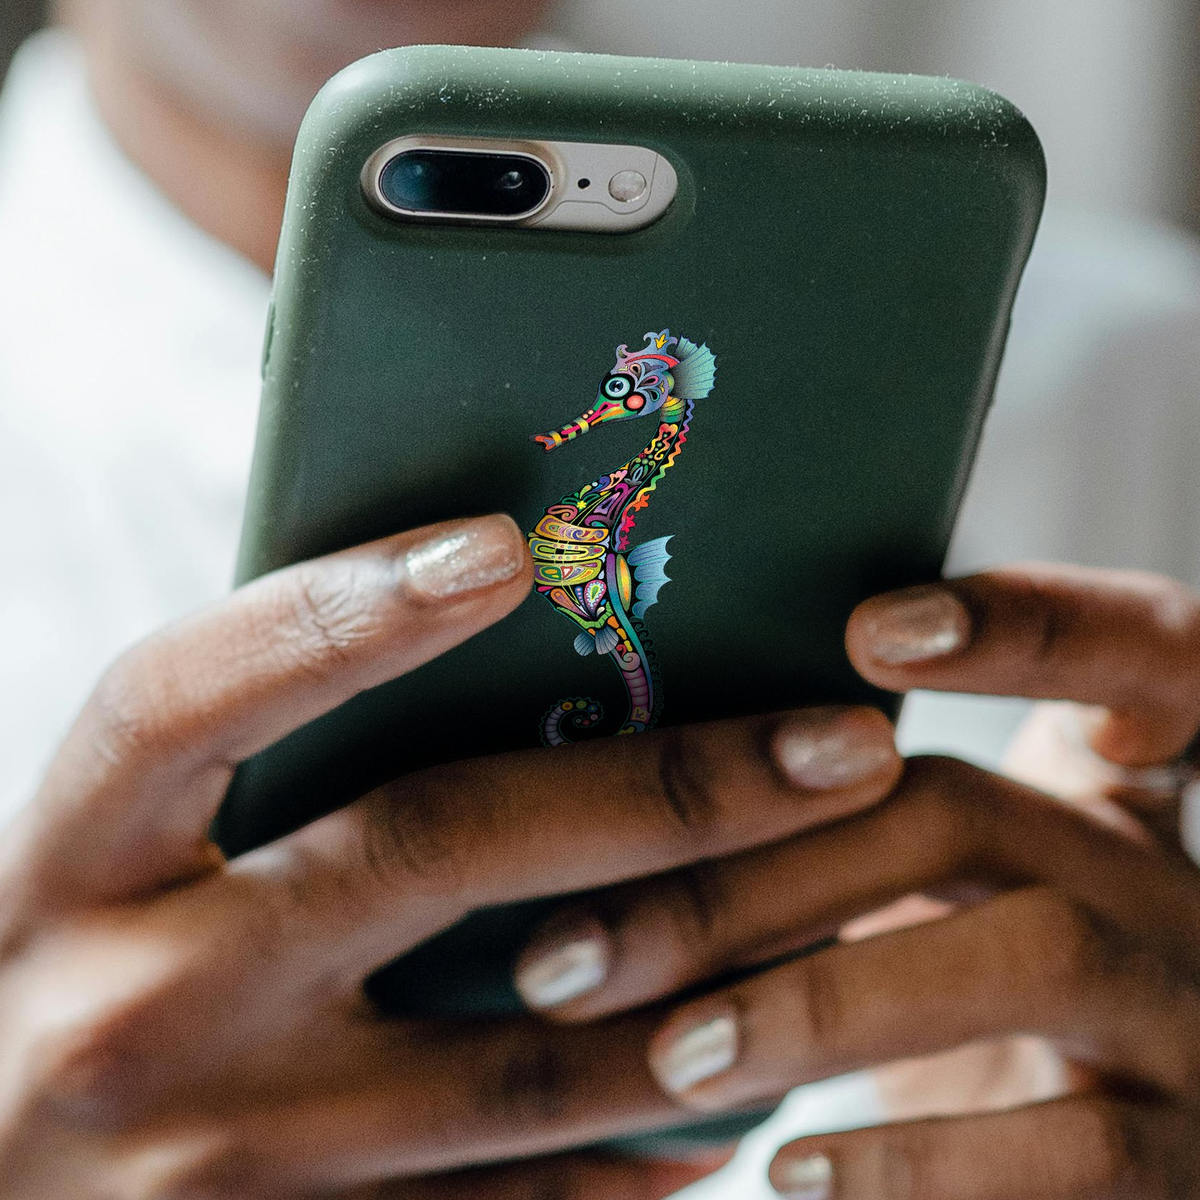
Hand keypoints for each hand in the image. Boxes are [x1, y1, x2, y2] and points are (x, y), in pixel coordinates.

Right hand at [0, 513, 902, 1198]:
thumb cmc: (59, 993)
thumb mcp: (106, 866)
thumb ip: (252, 772)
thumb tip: (471, 647)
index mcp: (69, 862)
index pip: (191, 693)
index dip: (344, 608)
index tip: (510, 542)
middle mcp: (130, 1008)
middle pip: (430, 853)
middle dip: (666, 792)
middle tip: (843, 742)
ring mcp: (214, 1168)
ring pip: (516, 1061)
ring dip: (706, 979)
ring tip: (854, 899)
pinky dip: (634, 1148)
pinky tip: (736, 1088)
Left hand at [512, 565, 1199, 1198]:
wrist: (1109, 1168)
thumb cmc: (974, 996)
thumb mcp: (944, 899)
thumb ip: (847, 829)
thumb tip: (615, 783)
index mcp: (1101, 792)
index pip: (1132, 648)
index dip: (1030, 621)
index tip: (871, 629)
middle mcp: (1157, 877)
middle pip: (965, 810)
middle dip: (759, 869)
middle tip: (574, 949)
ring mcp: (1190, 1014)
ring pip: (1030, 954)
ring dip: (824, 1001)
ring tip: (671, 1056)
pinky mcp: (1189, 1161)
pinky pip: (1075, 1151)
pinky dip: (916, 1162)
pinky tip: (790, 1170)